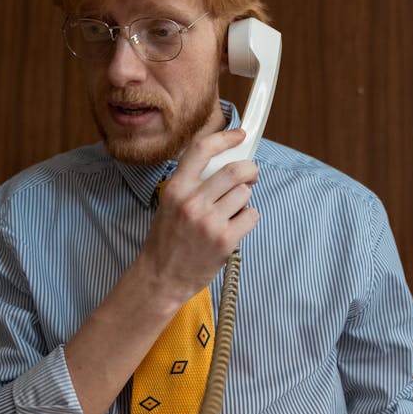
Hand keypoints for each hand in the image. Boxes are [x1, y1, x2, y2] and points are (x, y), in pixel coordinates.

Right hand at [136, 128, 258, 304]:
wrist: (161, 277)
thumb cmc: (168, 240)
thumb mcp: (171, 203)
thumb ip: (194, 183)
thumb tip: (228, 163)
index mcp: (176, 188)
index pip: (202, 149)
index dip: (225, 138)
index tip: (240, 135)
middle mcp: (192, 202)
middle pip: (235, 170)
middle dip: (250, 170)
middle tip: (251, 176)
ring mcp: (209, 221)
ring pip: (245, 193)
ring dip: (244, 200)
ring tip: (232, 211)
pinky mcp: (224, 240)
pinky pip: (251, 216)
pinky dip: (248, 219)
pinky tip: (234, 227)